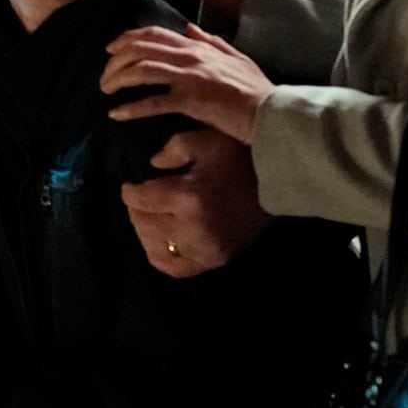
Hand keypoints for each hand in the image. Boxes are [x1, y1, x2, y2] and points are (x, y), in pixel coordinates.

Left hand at [101, 24, 272, 142]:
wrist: (272, 113)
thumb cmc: (257, 90)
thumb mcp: (237, 57)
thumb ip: (211, 42)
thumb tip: (189, 28)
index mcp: (198, 46)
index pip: (153, 34)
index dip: (126, 38)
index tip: (110, 49)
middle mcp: (191, 56)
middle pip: (140, 48)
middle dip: (115, 60)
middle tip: (103, 76)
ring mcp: (190, 77)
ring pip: (141, 70)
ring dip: (118, 80)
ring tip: (105, 92)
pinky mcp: (191, 101)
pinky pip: (152, 102)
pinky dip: (131, 107)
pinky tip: (116, 114)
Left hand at [120, 129, 272, 277]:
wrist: (278, 183)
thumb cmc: (238, 156)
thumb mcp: (202, 139)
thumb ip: (169, 149)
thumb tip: (150, 166)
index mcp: (187, 196)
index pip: (138, 200)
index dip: (129, 190)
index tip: (132, 184)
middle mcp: (193, 228)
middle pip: (142, 224)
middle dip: (136, 209)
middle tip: (142, 199)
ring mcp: (205, 249)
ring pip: (154, 247)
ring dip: (146, 231)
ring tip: (152, 216)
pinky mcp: (215, 260)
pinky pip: (175, 268)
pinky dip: (162, 254)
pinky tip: (164, 239)